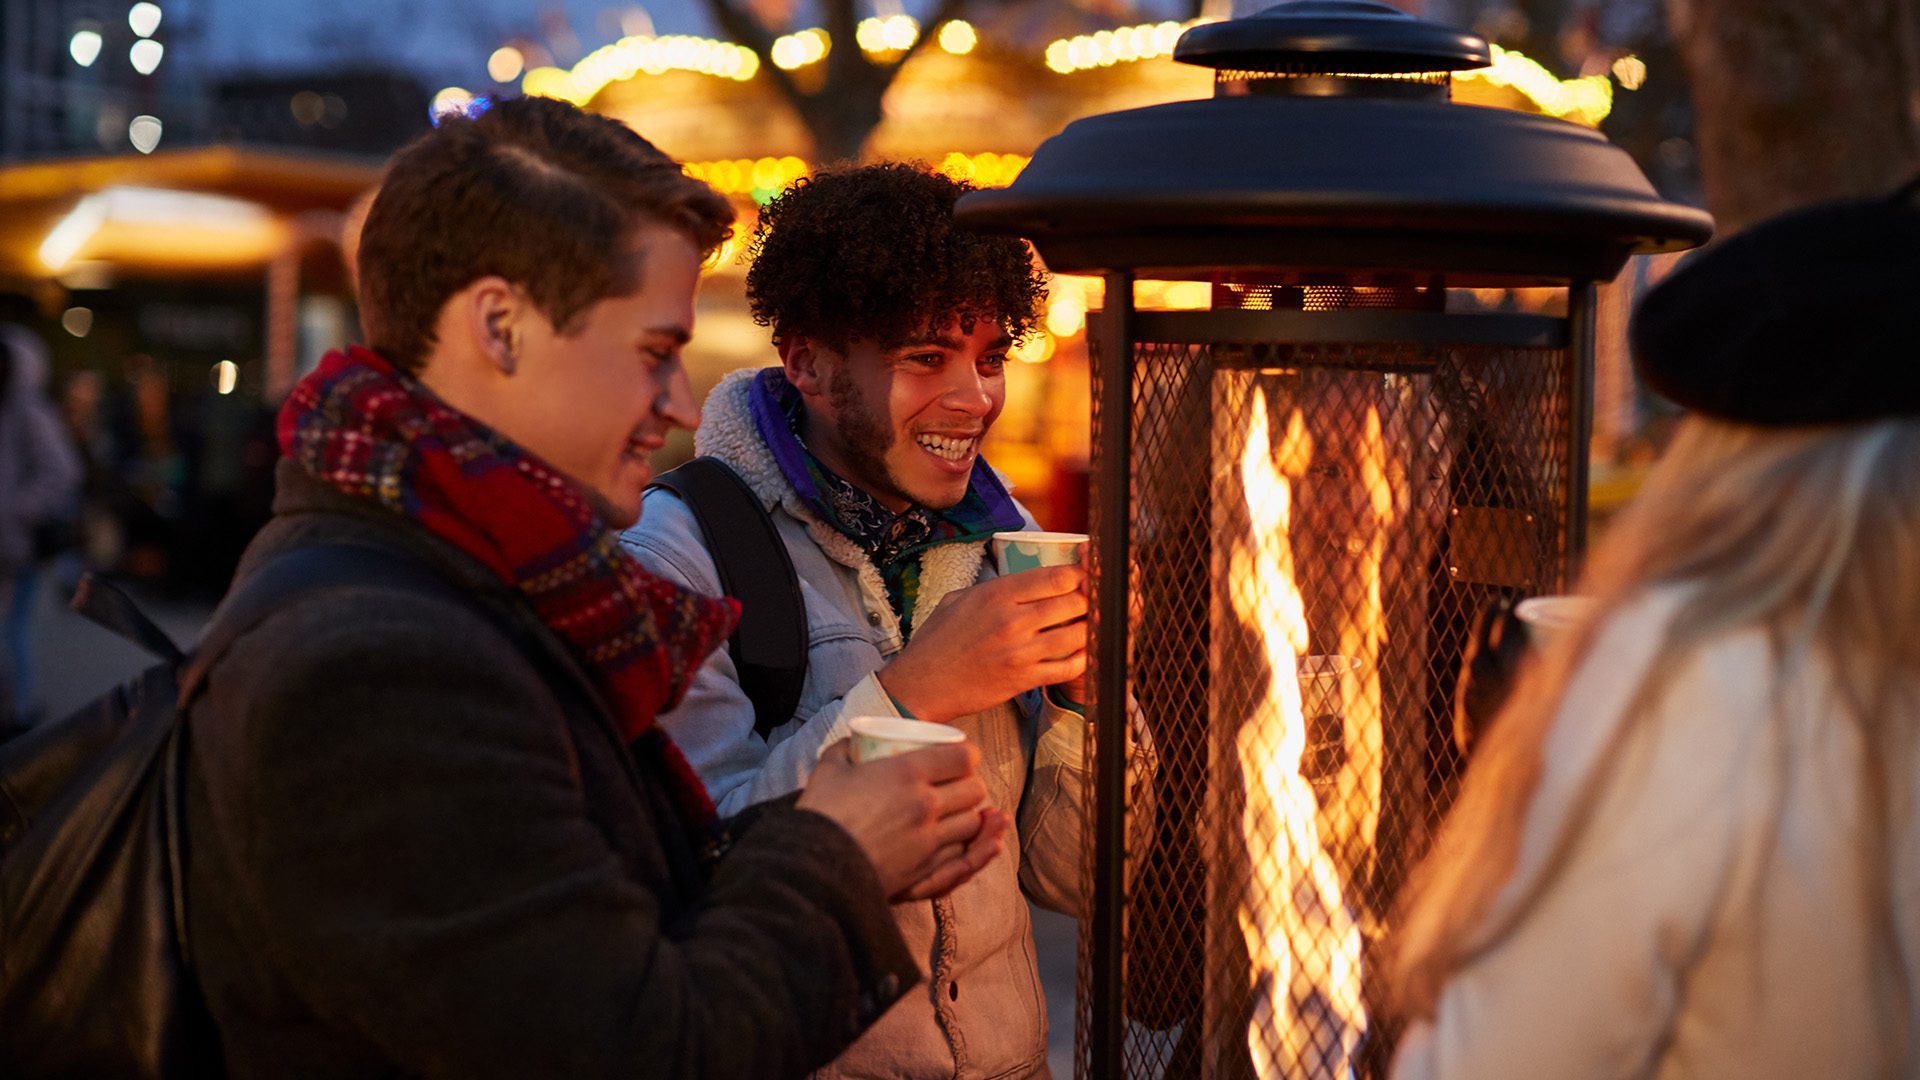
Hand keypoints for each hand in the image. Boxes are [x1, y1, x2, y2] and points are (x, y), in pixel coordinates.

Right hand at [798, 741, 1004, 901]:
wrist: (812, 867)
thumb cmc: (820, 814)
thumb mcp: (829, 769)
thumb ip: (844, 750)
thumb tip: (852, 742)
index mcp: (907, 772)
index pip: (963, 757)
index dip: (969, 754)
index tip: (962, 757)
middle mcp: (926, 804)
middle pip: (975, 790)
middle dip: (972, 785)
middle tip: (958, 786)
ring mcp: (928, 839)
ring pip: (972, 824)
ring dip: (970, 816)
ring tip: (957, 813)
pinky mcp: (924, 869)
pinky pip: (961, 856)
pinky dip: (964, 846)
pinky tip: (958, 841)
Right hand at [879, 565, 1088, 723]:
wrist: (922, 684)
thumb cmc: (936, 641)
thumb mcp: (958, 599)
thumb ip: (992, 587)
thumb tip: (1021, 577)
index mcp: (997, 594)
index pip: (1056, 576)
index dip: (1080, 574)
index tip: (1085, 576)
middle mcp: (1012, 620)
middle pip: (1074, 602)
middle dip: (1090, 600)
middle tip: (1093, 602)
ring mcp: (1020, 652)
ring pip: (1078, 634)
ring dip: (1090, 629)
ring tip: (1091, 626)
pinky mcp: (1024, 680)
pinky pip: (1068, 668)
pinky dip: (1082, 660)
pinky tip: (1083, 654)